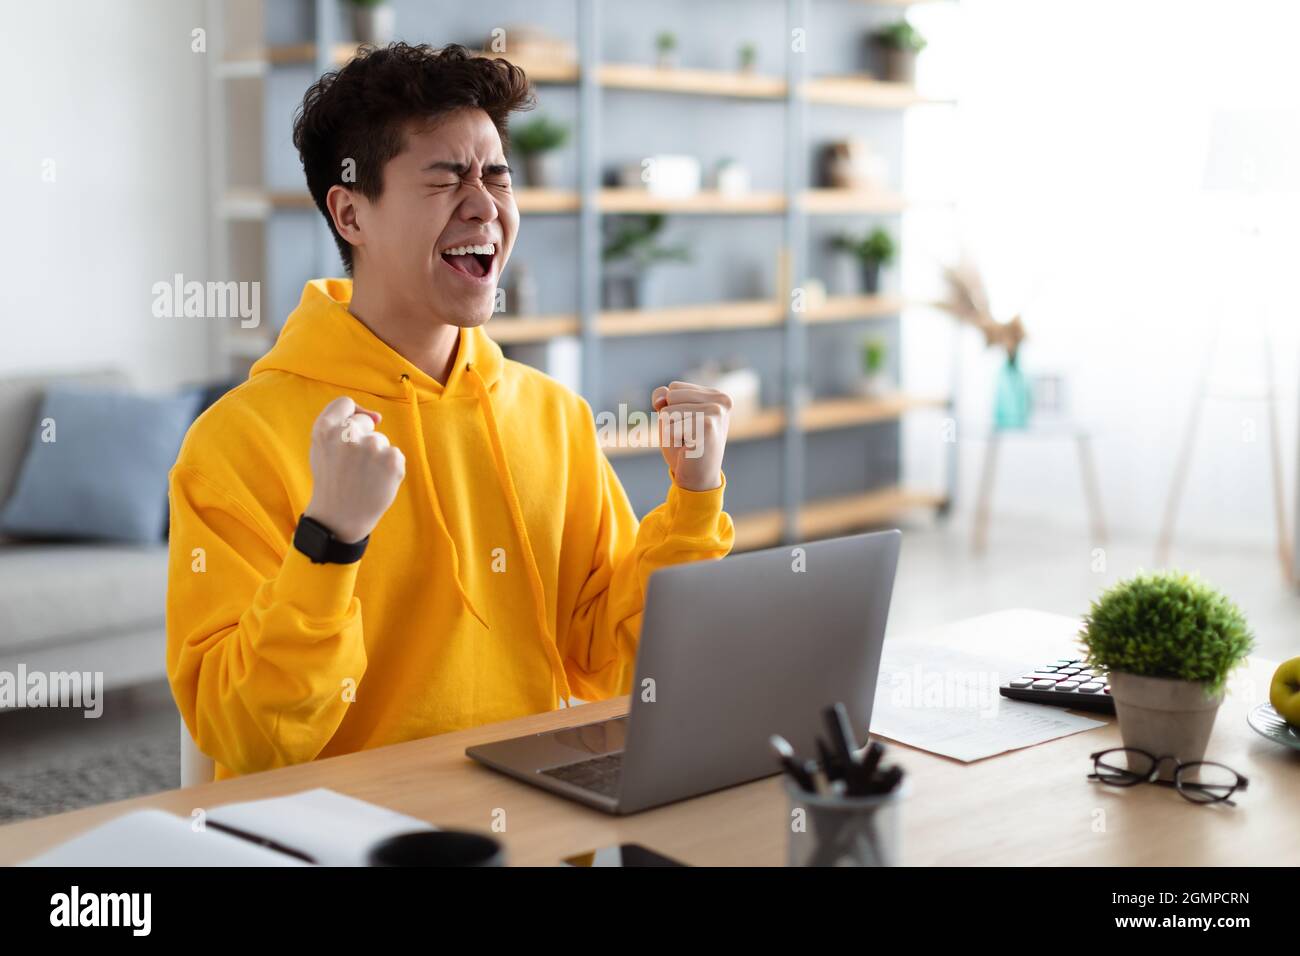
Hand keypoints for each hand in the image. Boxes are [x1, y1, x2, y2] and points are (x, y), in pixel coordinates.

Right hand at [302, 397, 405, 543]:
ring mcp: (372, 447)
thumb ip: (339, 422)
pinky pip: (394, 454)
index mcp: (324, 429)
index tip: (348, 436)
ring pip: (380, 440)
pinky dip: (389, 467)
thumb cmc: (332, 479)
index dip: (349, 417)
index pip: (345, 403)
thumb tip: (377, 417)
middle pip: (365, 422)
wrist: (340, 517)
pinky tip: (375, 482)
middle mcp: (347, 435)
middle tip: (351, 466)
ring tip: (362, 477)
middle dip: (362, 440)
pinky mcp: (392, 460)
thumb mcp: (321, 446)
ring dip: (375, 456)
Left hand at [651, 381, 730, 491]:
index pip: (674, 387)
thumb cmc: (683, 447)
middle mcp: (721, 399)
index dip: (671, 409)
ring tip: (688, 441)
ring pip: (668, 410)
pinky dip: (672, 439)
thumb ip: (663, 398)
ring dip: (671, 429)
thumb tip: (661, 399)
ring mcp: (716, 411)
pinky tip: (688, 447)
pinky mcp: (708, 425)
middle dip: (671, 418)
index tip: (688, 426)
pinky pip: (669, 425)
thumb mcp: (670, 416)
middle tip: (687, 435)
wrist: (697, 479)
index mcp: (716, 395)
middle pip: (671, 395)